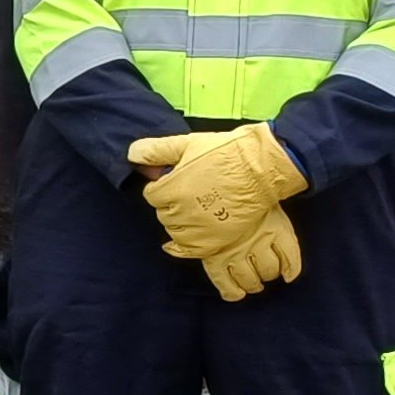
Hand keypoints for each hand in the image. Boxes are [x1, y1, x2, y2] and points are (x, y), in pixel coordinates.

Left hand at [129, 124, 305, 264]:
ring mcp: (199, 229)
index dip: (161, 186)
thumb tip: (132, 154)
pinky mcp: (214, 241)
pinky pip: (188, 250)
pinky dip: (183, 245)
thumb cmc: (226, 152)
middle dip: (170, 204)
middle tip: (187, 193)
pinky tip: (186, 237)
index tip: (173, 181)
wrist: (261, 168)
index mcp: (172, 188)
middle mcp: (182, 212)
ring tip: (193, 210)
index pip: (151, 194)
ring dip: (179, 222)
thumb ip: (156, 150)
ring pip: (174, 232)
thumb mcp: (187, 143)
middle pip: (162, 214)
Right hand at [195, 202, 304, 302]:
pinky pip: (226, 285)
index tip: (288, 274)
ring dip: (253, 284)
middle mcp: (257, 241)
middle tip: (263, 272)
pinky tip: (237, 294)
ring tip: (252, 282)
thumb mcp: (266, 202)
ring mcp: (235, 251)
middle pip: (269, 270)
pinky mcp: (215, 259)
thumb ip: (277, 221)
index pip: (290, 256)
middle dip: (268, 274)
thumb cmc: (239, 192)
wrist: (210, 184)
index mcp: (274, 227)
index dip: (291, 268)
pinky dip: (233, 293)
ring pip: (251, 280)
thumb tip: (285, 247)